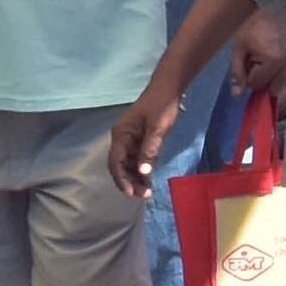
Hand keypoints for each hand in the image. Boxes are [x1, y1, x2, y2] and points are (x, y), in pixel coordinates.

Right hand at [109, 84, 180, 200]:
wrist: (168, 89)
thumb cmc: (162, 106)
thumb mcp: (157, 128)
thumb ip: (150, 150)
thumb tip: (143, 172)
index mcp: (121, 134)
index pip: (116, 161)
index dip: (121, 179)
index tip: (131, 192)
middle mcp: (122, 139)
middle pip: (120, 166)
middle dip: (129, 182)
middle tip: (143, 196)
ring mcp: (130, 141)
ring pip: (128, 165)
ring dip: (135, 179)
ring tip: (147, 192)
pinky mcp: (139, 142)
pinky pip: (136, 160)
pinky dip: (141, 171)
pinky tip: (148, 181)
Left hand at [230, 9, 285, 112]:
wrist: (276, 6)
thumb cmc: (256, 25)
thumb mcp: (240, 46)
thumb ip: (237, 71)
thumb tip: (237, 94)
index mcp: (275, 59)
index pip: (256, 83)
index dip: (249, 75)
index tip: (250, 60)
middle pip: (273, 89)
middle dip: (264, 79)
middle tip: (262, 61)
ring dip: (277, 79)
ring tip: (272, 61)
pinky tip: (282, 65)